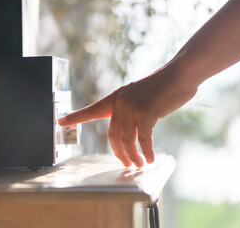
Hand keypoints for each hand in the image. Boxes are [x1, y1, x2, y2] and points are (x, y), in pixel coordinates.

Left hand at [58, 65, 197, 166]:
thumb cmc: (162, 87)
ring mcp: (132, 107)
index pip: (91, 110)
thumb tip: (129, 129)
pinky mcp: (146, 112)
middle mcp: (120, 102)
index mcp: (116, 98)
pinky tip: (150, 158)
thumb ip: (130, 110)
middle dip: (119, 153)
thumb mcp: (139, 96)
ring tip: (139, 164)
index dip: (75, 117)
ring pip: (126, 140)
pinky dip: (146, 151)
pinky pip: (143, 139)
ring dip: (132, 156)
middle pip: (112, 135)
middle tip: (127, 164)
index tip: (59, 121)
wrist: (180, 74)